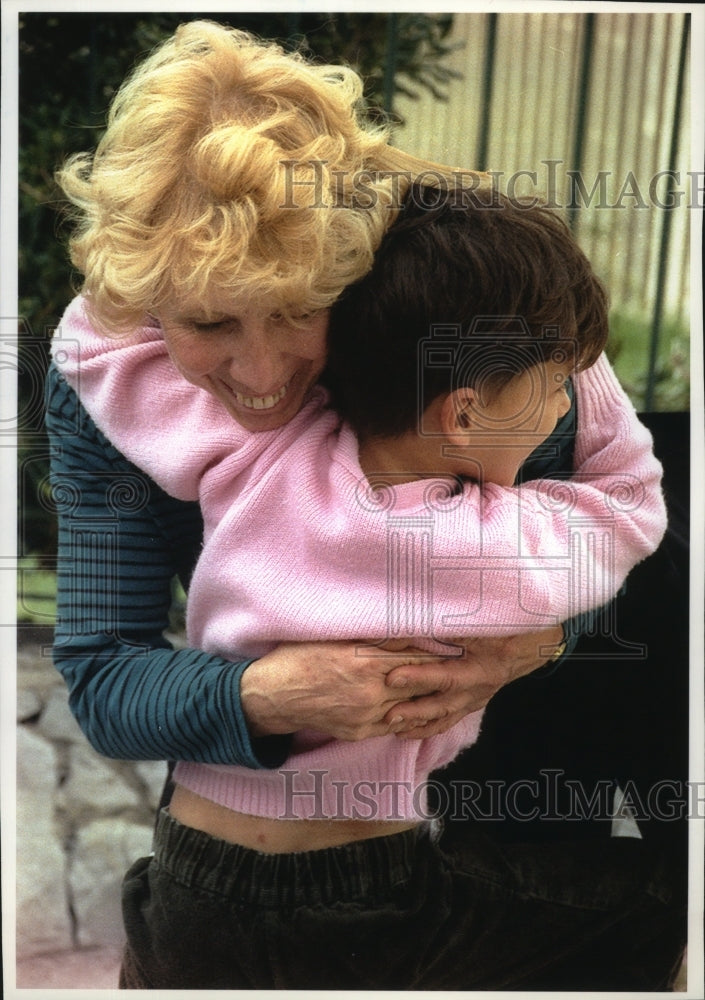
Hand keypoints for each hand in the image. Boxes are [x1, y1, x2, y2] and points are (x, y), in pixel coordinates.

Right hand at [240, 640, 449, 740]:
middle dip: (437, 670)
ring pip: (410, 705)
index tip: (454, 640)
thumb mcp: (334, 636)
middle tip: (460, 660)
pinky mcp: (359, 731)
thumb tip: (405, 625)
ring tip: (443, 681)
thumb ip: (372, 635)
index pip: (415, 654)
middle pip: (419, 681)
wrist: (271, 694)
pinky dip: (406, 711)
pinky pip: (393, 722)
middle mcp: (369, 691)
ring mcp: (365, 716)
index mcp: (364, 661)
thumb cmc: (299, 656)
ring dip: (425, 693)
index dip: (437, 647)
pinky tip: (415, 702)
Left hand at [383, 626, 564, 738]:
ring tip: (394, 729)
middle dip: (414, 711)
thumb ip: (443, 624)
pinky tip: (411, 729)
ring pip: (447, 716)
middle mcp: (480, 686)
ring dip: (420, 724)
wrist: (532, 641)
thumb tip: (406, 626)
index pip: (446, 674)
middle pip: (444, 704)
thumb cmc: (503, 624)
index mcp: (482, 666)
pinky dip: (431, 725)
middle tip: (388, 715)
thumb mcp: (477, 621)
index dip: (419, 677)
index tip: (393, 677)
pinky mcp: (474, 701)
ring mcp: (478, 697)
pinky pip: (451, 718)